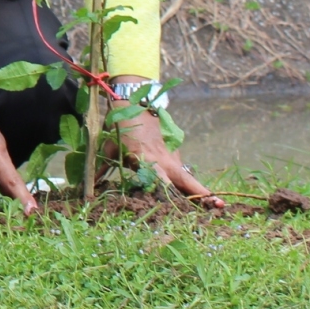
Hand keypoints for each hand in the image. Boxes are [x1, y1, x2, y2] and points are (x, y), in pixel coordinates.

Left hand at [111, 94, 222, 208]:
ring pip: (189, 178)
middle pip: (186, 181)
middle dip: (201, 193)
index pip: (159, 180)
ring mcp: (172, 158)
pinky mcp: (175, 156)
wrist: (135, 103)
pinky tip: (207, 199)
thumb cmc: (120, 128)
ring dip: (203, 191)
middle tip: (219, 205)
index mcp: (146, 159)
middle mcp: (163, 161)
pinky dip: (193, 186)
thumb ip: (101, 169)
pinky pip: (184, 173)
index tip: (176, 205)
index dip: (167, 193)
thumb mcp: (109, 148)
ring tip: (221, 205)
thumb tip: (88, 188)